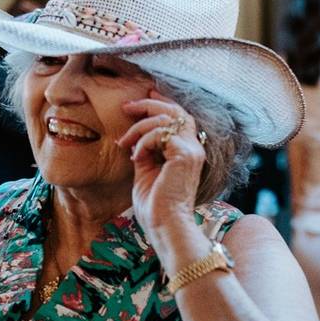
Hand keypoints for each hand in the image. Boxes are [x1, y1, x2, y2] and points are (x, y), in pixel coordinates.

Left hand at [118, 90, 205, 242]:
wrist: (164, 225)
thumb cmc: (155, 205)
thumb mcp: (146, 171)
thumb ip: (145, 152)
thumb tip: (135, 139)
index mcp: (188, 151)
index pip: (180, 117)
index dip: (163, 102)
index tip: (146, 96)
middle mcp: (194, 148)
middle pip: (175, 111)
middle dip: (149, 104)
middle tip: (127, 107)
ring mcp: (192, 151)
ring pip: (165, 119)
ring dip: (139, 128)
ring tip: (124, 144)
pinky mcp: (183, 155)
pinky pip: (159, 134)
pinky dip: (143, 142)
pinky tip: (135, 158)